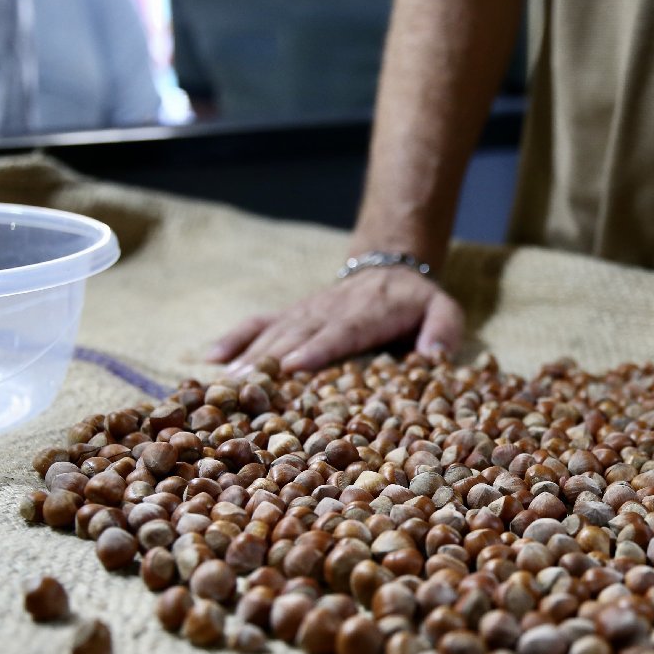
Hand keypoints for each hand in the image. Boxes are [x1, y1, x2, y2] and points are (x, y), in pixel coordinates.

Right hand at [205, 266, 463, 372]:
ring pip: (273, 332)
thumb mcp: (443, 310)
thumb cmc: (417, 302)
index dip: (317, 349)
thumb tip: (435, 358)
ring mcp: (306, 312)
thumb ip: (443, 331)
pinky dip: (234, 338)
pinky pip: (258, 323)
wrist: (389, 267)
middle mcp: (329, 311)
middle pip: (297, 335)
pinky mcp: (291, 315)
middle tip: (245, 387)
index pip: (340, 332)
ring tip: (224, 383)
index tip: (294, 367)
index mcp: (367, 314)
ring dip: (248, 355)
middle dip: (272, 360)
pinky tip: (210, 359)